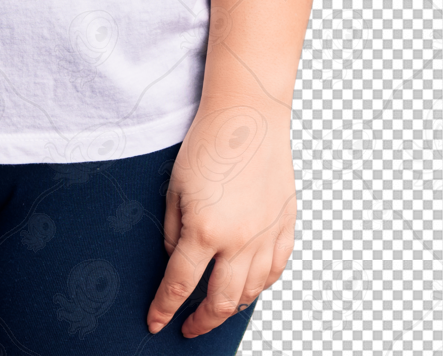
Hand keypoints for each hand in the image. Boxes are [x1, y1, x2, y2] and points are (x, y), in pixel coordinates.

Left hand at [147, 104, 296, 337]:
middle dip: (202, 322)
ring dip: (232, 307)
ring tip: (217, 308)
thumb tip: (178, 263)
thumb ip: (173, 232)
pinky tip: (250, 286)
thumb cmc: (208, 144)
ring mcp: (267, 235)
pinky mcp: (286, 225)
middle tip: (189, 328)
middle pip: (221, 302)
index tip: (156, 324)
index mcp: (205, 230)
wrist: (249, 114)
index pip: (180, 285)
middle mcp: (239, 240)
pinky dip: (262, 285)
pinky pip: (277, 270)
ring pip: (252, 292)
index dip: (164, 309)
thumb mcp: (174, 187)